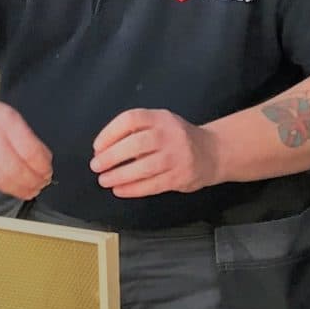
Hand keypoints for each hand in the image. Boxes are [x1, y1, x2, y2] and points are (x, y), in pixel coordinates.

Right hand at [0, 98, 52, 200]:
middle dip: (34, 181)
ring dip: (22, 189)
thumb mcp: (10, 116)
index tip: (48, 170)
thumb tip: (44, 159)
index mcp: (6, 121)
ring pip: (4, 180)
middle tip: (43, 182)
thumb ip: (27, 137)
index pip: (30, 151)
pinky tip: (17, 188)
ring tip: (32, 189)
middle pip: (17, 169)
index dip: (43, 166)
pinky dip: (8, 189)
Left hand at [90, 109, 221, 198]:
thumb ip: (137, 131)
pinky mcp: (181, 176)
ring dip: (119, 175)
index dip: (110, 133)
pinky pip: (153, 185)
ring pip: (144, 167)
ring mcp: (177, 156)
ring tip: (104, 180)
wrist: (213, 152)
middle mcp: (170, 134)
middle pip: (136, 144)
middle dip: (111, 156)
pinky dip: (133, 189)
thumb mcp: (160, 124)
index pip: (131, 119)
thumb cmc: (176, 138)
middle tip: (96, 166)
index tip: (97, 146)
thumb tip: (103, 150)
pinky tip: (120, 190)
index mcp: (160, 118)